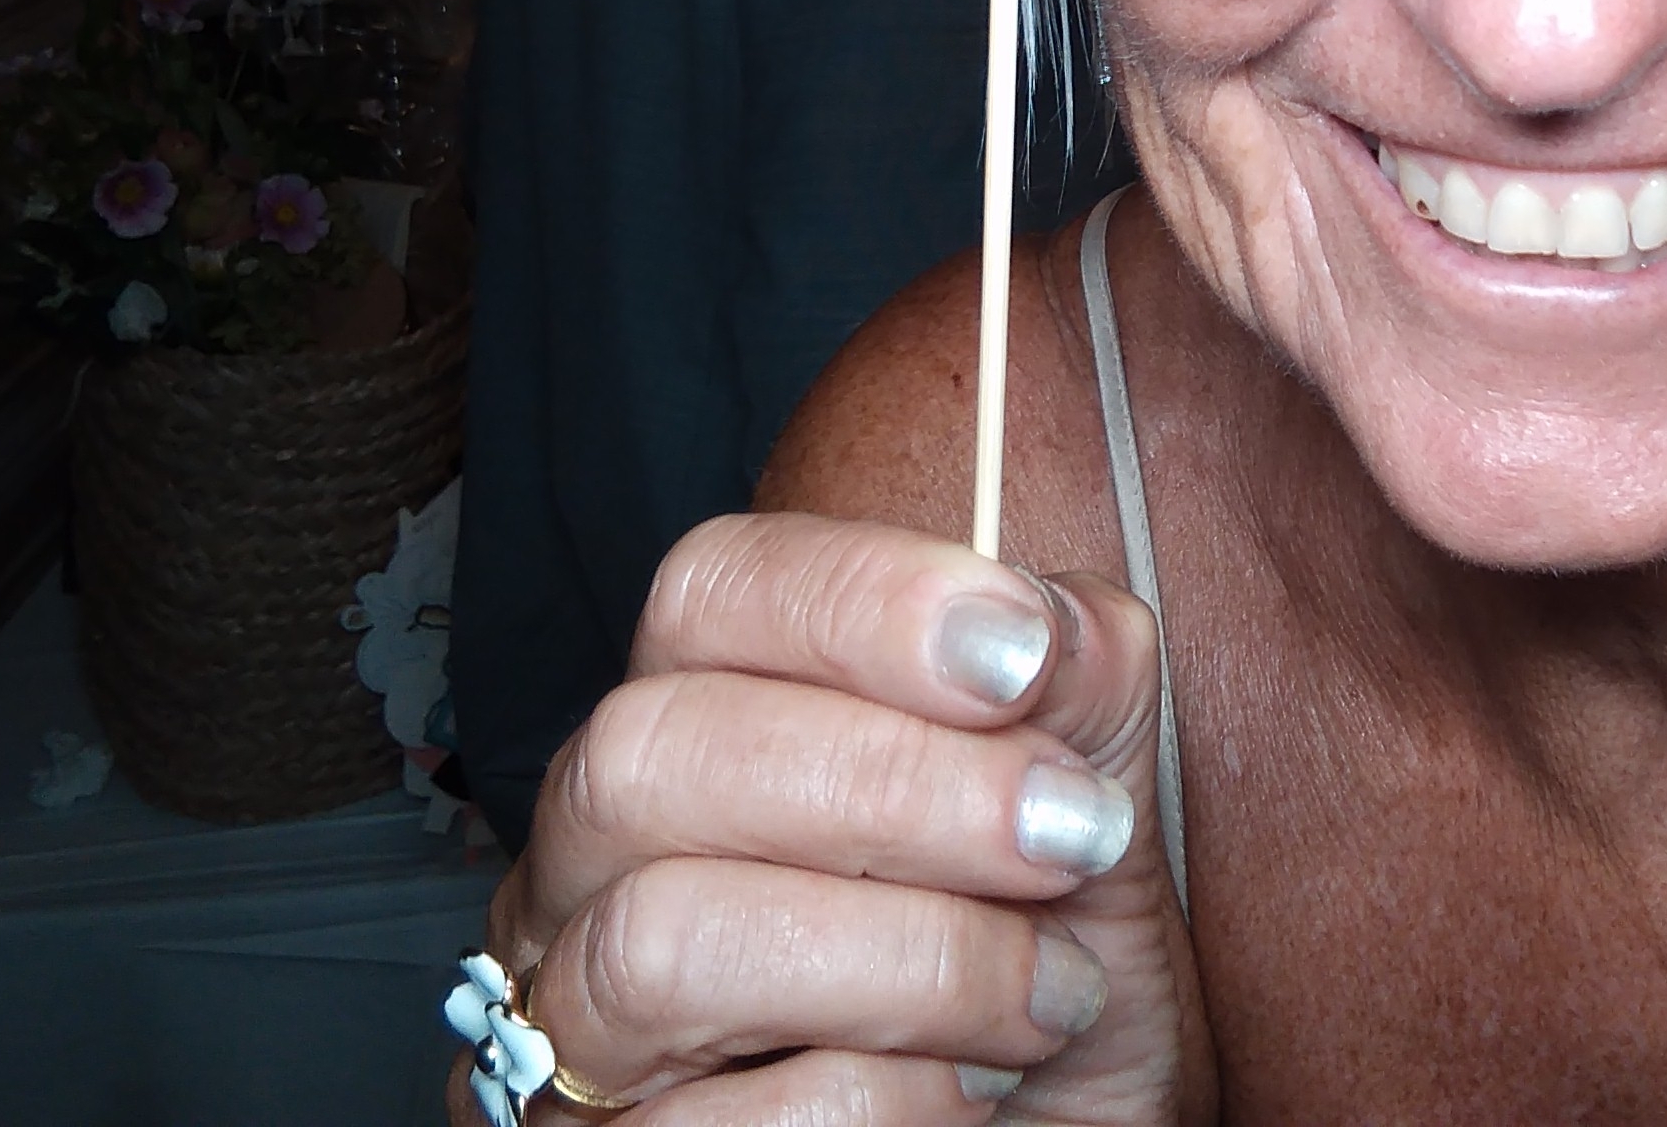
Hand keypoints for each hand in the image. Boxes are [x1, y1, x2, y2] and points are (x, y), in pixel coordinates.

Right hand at [474, 513, 1197, 1122]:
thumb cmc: (1046, 976)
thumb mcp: (1094, 815)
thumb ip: (1085, 687)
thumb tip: (1053, 625)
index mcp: (706, 725)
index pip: (707, 593)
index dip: (860, 602)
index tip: (1020, 659)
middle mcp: (596, 865)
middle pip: (648, 753)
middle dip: (893, 787)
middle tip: (1069, 840)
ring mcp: (572, 1029)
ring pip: (660, 943)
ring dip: (909, 962)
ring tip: (1048, 997)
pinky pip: (705, 1126)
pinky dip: (886, 1102)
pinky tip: (973, 1093)